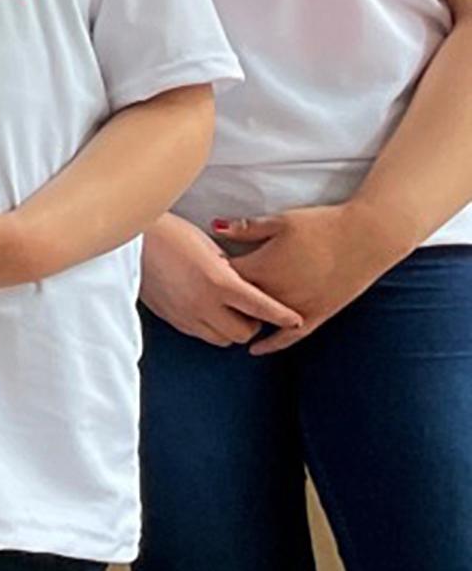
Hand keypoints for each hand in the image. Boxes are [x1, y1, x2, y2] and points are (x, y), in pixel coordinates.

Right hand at [141, 213, 304, 347]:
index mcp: (219, 282)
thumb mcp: (209, 247)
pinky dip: (208, 326)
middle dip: (252, 325)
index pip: (262, 308)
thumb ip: (230, 271)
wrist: (132, 238)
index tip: (296, 321)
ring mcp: (185, 314)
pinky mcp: (170, 318)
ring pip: (221, 339)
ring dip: (229, 329)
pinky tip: (204, 308)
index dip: (283, 317)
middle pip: (243, 333)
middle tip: (252, 311)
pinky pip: (199, 333)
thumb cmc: (171, 233)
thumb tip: (243, 286)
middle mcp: (204, 304)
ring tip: (227, 311)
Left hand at [222, 204, 400, 352]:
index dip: (212, 270)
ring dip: (243, 317)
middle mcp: (276, 292)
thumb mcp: (280, 221)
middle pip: (238, 300)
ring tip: (225, 314)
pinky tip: (256, 350)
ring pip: (260, 320)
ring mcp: (297, 307)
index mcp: (262, 266)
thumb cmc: (321, 224)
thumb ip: (246, 228)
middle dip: (224, 295)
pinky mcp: (317, 315)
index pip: (223, 275)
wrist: (366, 237)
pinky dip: (272, 344)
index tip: (203, 265)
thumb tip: (215, 228)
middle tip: (210, 290)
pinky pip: (290, 336)